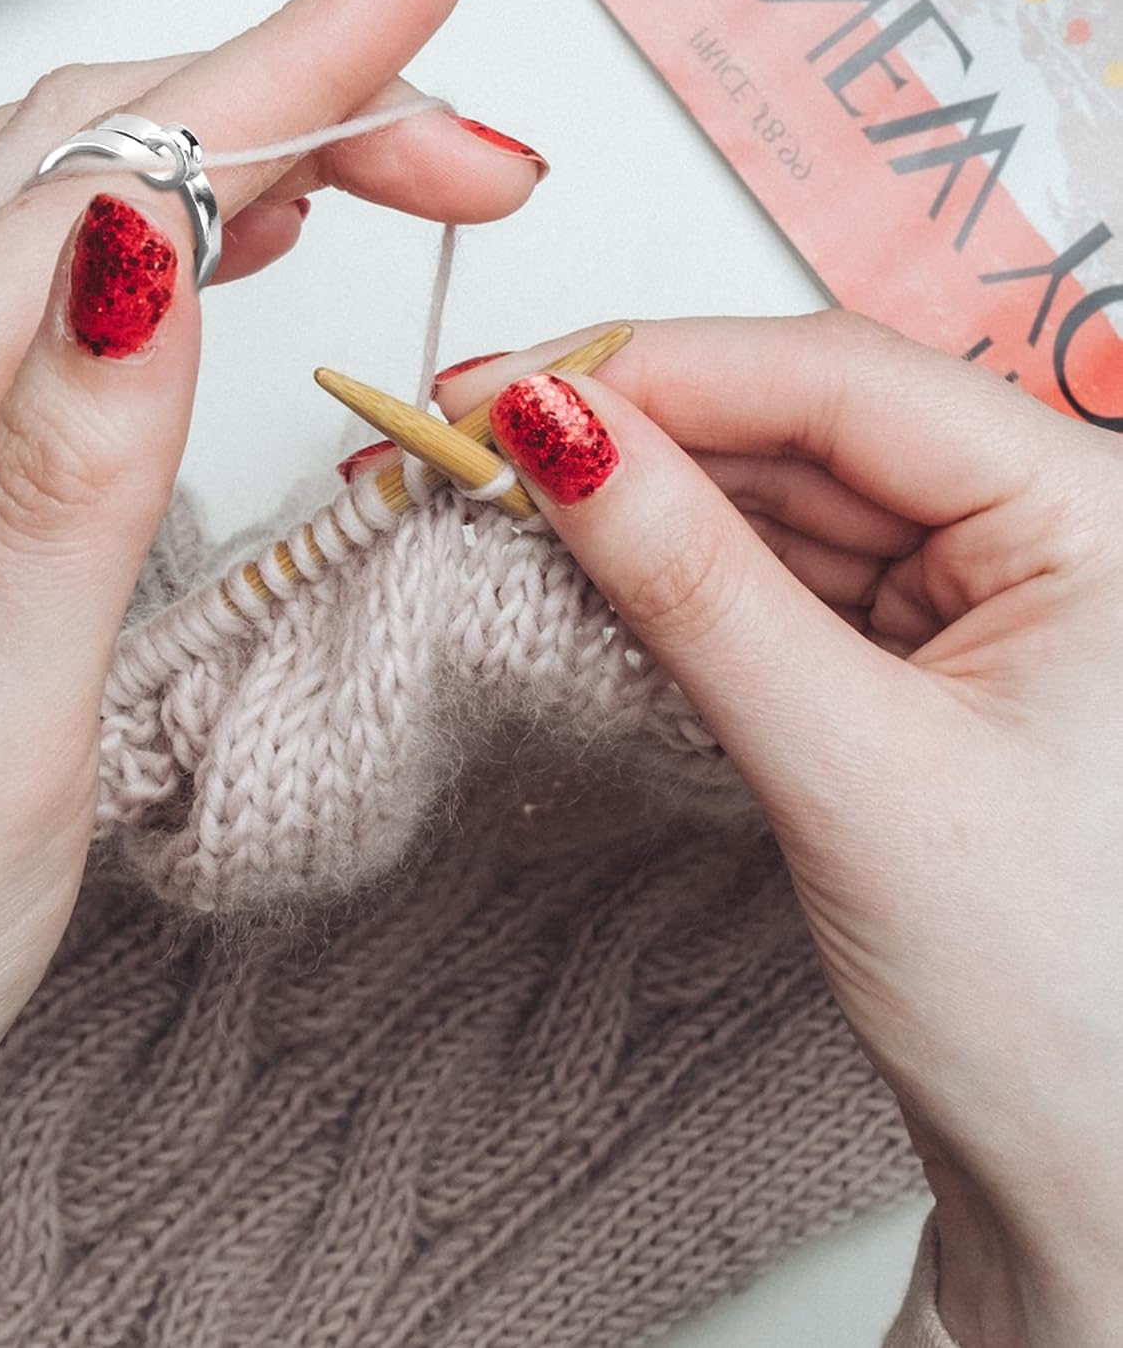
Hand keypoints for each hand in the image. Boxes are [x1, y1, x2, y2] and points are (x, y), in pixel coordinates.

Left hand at [0, 0, 547, 1151]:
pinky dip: (170, 227)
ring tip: (384, 139)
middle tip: (466, 118)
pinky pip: (55, 295)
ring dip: (234, 138)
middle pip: (88, 155)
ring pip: (72, 204)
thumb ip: (66, 472)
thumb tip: (144, 243)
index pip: (106, 181)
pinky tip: (236, 235)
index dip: (284, 72)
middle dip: (292, 89)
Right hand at [438, 314, 1122, 1347]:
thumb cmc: (1048, 989)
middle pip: (794, 425)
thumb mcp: (849, 765)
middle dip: (623, 430)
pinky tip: (579, 558)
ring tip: (494, 498)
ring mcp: (964, 587)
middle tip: (463, 439)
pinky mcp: (900, 648)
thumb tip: (555, 436)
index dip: (655, 370)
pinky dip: (666, 569)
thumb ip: (694, 587)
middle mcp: (1034, 527)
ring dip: (631, 498)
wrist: (1085, 1153)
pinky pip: (764, 573)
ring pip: (768, 496)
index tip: (500, 392)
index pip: (840, 384)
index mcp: (1089, 515)